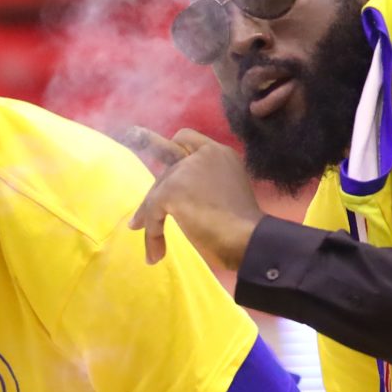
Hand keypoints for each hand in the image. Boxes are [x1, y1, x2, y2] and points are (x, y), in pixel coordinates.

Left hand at [127, 127, 265, 270]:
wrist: (248, 238)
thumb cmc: (245, 225)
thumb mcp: (227, 191)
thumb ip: (205, 183)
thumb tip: (176, 199)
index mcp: (219, 153)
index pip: (186, 137)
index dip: (169, 147)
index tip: (148, 147)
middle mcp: (202, 154)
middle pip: (167, 171)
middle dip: (157, 196)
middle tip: (142, 221)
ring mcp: (186, 170)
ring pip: (157, 192)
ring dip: (151, 220)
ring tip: (153, 248)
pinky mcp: (172, 189)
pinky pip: (152, 211)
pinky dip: (152, 234)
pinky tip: (155, 253)